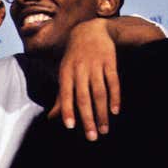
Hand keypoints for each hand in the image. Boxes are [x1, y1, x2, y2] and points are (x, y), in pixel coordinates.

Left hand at [48, 18, 119, 141]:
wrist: (90, 29)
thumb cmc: (74, 57)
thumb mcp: (65, 73)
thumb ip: (62, 96)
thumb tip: (52, 117)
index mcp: (66, 72)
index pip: (66, 94)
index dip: (67, 110)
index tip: (69, 127)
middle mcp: (80, 69)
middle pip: (83, 97)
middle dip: (87, 119)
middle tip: (91, 138)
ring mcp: (95, 65)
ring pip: (99, 92)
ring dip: (102, 113)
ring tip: (104, 130)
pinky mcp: (109, 61)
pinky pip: (113, 81)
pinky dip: (115, 97)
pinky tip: (115, 111)